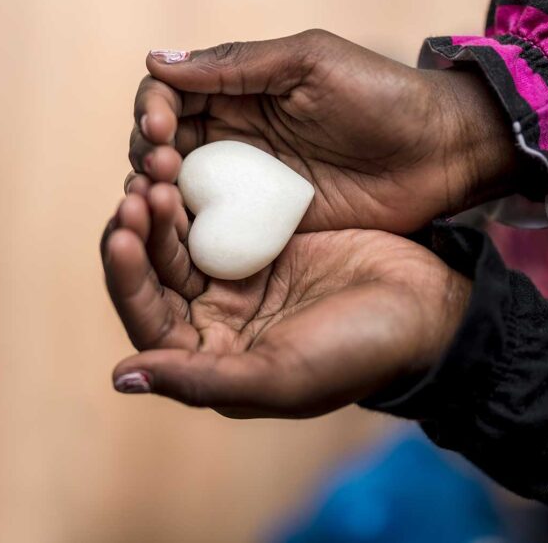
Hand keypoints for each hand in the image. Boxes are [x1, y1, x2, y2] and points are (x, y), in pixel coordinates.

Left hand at [101, 183, 469, 417]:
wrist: (427, 304)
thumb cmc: (359, 350)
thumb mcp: (282, 374)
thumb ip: (201, 380)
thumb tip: (122, 376)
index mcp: (210, 358)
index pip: (147, 320)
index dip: (126, 279)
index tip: (120, 234)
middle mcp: (214, 320)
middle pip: (154, 274)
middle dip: (137, 235)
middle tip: (137, 192)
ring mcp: (235, 278)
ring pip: (177, 240)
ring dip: (160, 210)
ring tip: (158, 174)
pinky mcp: (258, 242)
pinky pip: (212, 214)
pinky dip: (195, 194)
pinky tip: (186, 167)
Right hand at [128, 30, 516, 232]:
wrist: (438, 154)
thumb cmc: (380, 96)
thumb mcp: (308, 63)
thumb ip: (235, 64)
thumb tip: (156, 58)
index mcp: (239, 88)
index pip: (170, 92)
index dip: (153, 106)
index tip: (161, 127)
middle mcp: (233, 133)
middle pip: (164, 140)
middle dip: (149, 150)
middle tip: (163, 166)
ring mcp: (245, 180)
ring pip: (177, 184)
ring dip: (157, 189)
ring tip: (159, 198)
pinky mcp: (263, 220)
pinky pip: (211, 224)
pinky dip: (186, 226)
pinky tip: (178, 230)